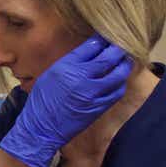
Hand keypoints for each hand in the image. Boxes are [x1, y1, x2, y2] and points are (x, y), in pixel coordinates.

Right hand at [1, 36, 132, 166]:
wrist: (40, 129)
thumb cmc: (41, 101)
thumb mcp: (50, 74)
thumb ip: (70, 62)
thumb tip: (89, 50)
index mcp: (66, 67)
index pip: (91, 46)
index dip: (102, 40)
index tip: (107, 37)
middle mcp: (81, 78)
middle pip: (108, 58)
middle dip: (117, 49)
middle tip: (121, 45)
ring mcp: (92, 94)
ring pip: (117, 75)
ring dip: (124, 66)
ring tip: (124, 61)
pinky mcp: (98, 107)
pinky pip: (116, 92)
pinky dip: (120, 83)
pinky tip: (119, 80)